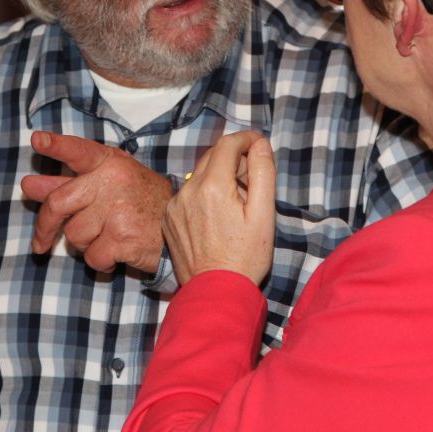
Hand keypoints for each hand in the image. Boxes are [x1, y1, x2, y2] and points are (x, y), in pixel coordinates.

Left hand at [21, 131, 172, 273]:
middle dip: (45, 226)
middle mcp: (113, 182)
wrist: (183, 227)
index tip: (37, 140)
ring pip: (74, 236)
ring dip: (85, 244)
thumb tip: (28, 185)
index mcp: (110, 163)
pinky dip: (102, 261)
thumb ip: (70, 183)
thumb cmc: (141, 202)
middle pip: (59, 203)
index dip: (56, 146)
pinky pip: (92, 257)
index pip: (79, 151)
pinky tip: (118, 252)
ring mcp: (118, 210)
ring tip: (108, 236)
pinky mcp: (123, 239)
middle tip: (40, 242)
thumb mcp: (111, 183)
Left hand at [165, 131, 275, 285]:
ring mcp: (175, 205)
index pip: (228, 144)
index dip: (247, 139)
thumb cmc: (245, 256)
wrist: (216, 292)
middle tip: (253, 180)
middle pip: (213, 157)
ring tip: (236, 203)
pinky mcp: (169, 218)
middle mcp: (188, 190)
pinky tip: (217, 217)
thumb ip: (263, 173)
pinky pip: (188, 194)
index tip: (259, 146)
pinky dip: (204, 194)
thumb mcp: (263, 214)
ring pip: (200, 175)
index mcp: (212, 186)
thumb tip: (260, 145)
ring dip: (219, 177)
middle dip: (235, 159)